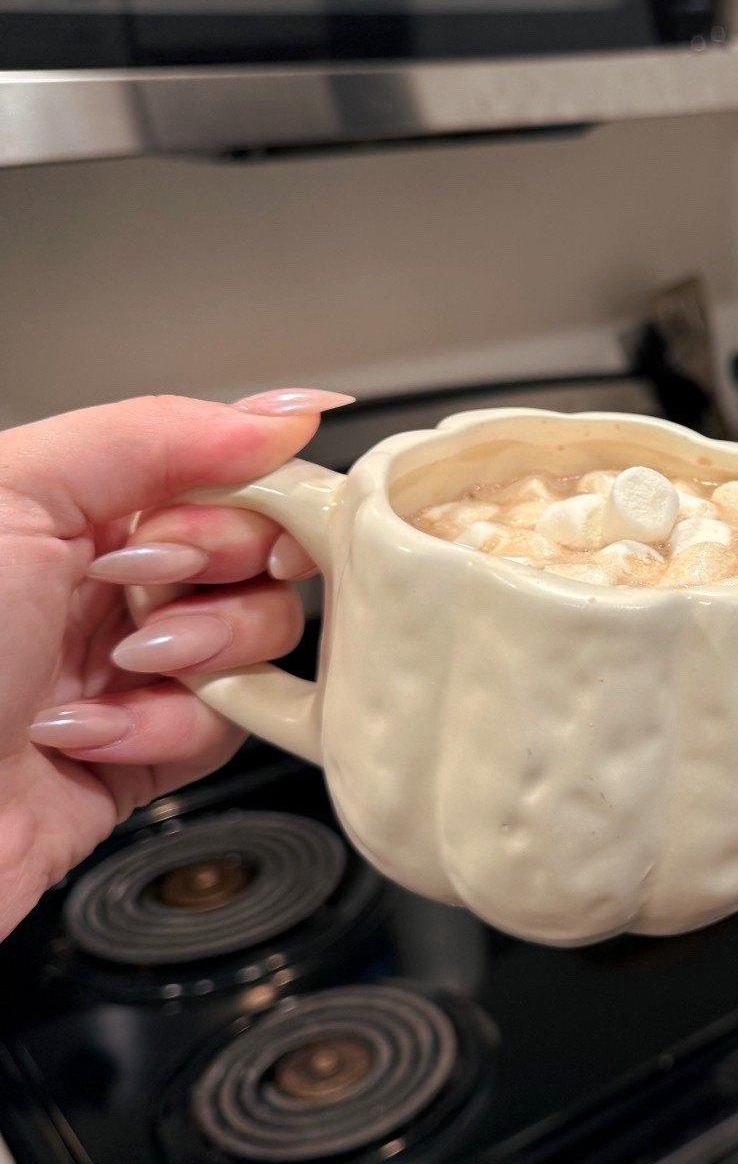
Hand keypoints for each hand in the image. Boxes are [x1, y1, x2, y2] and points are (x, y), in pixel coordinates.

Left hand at [0, 390, 350, 937]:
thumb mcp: (14, 495)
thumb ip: (154, 435)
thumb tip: (284, 414)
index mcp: (83, 501)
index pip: (229, 466)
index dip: (255, 492)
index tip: (247, 515)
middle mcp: (116, 577)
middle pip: (262, 550)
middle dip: (225, 572)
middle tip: (147, 590)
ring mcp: (139, 664)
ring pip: (261, 639)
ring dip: (203, 654)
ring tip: (121, 670)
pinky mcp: (153, 749)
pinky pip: (230, 726)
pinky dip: (172, 728)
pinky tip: (96, 733)